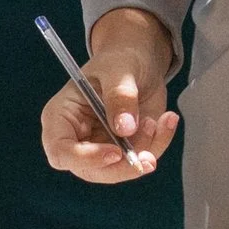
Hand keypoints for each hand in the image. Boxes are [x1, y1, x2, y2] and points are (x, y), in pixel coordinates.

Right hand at [38, 6, 177, 184]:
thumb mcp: (119, 69)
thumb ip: (120, 96)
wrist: (140, 60)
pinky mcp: (124, 150)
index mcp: (61, 117)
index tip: (115, 152)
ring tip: (159, 119)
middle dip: (123, 166)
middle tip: (149, 154)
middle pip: (91, 170)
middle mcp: (77, 138)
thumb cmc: (119, 58)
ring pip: (119, 170)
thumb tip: (124, 128)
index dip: (85, 159)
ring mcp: (100, 147)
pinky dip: (158, 145)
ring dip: (145, 150)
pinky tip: (167, 121)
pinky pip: (140, 159)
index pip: (61, 151)